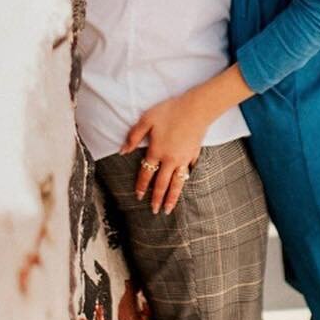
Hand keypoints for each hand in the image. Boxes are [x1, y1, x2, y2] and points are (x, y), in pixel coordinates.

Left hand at [121, 92, 210, 213]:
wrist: (196, 108)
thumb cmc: (170, 111)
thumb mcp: (147, 120)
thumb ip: (134, 136)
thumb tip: (123, 150)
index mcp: (157, 152)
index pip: (147, 173)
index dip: (141, 186)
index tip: (139, 196)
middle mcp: (170, 160)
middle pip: (162, 184)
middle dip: (157, 199)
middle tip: (154, 211)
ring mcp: (184, 159)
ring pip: (177, 183)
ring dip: (172, 198)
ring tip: (168, 209)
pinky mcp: (194, 154)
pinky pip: (189, 171)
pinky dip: (186, 180)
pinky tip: (185, 184)